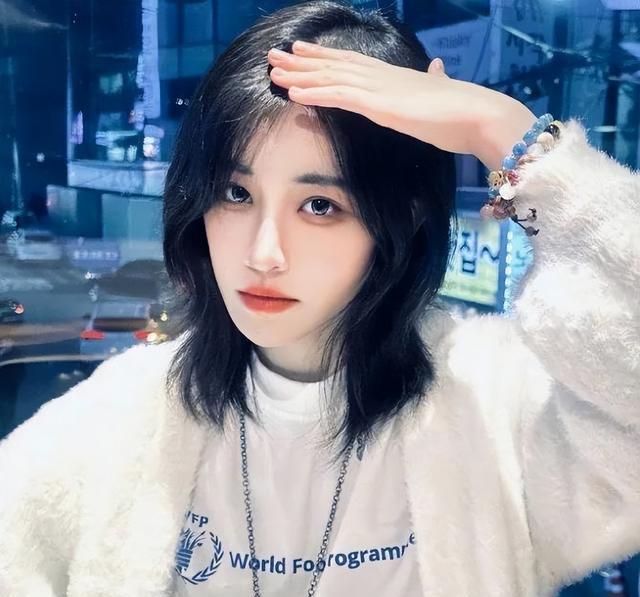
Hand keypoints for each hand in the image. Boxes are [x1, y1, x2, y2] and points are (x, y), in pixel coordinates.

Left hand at [267, 40, 536, 170]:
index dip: (324, 56)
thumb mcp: (441, 93)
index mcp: (393, 76)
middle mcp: (382, 77)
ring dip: (300, 75)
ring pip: (331, 78)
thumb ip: (432, 82)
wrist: (479, 115)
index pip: (352, 62)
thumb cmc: (462, 112)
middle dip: (302, 61)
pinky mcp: (380, 105)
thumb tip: (435, 67)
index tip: (302, 50)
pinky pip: (340, 97)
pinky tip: (294, 93)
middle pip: (334, 65)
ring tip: (274, 71)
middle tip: (274, 56)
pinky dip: (315, 94)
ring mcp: (380, 89)